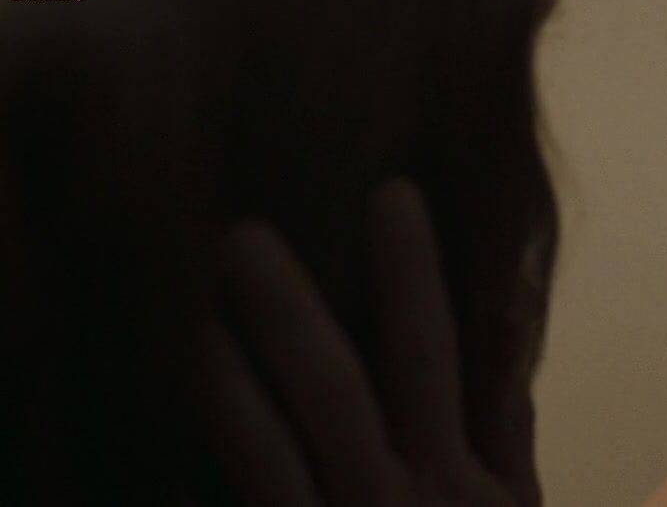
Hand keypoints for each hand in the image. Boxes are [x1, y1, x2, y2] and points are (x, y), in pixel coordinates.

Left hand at [182, 178, 532, 505]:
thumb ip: (507, 423)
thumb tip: (512, 316)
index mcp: (448, 475)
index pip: (428, 354)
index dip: (412, 274)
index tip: (393, 192)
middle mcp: (383, 501)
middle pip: (333, 391)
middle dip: (288, 312)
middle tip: (242, 235)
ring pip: (262, 451)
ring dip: (220, 380)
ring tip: (185, 315)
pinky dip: (181, 480)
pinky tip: (153, 416)